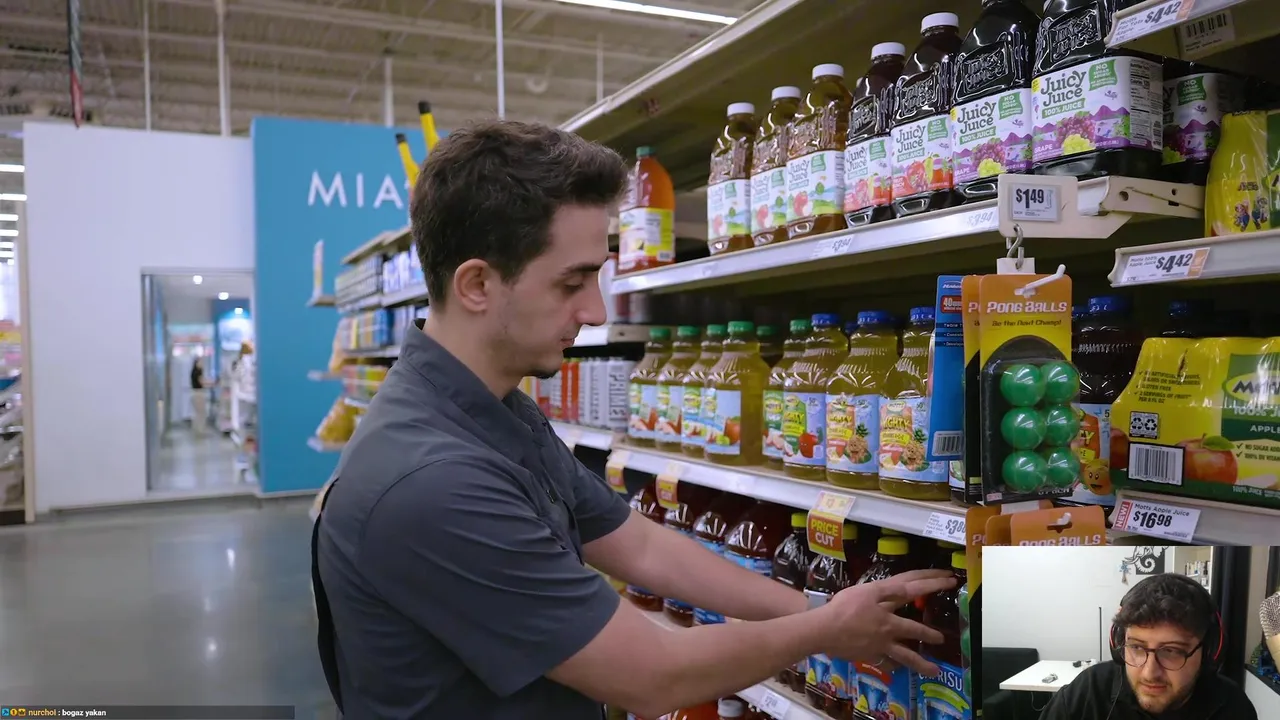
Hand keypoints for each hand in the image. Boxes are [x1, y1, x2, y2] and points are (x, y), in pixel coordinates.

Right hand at [817, 569, 955, 675]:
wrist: (824, 631)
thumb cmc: (843, 608)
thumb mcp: (866, 591)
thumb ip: (889, 590)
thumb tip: (910, 588)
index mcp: (888, 607)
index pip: (914, 591)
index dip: (933, 583)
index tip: (950, 580)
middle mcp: (889, 628)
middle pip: (913, 630)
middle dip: (929, 633)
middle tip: (942, 638)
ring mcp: (881, 644)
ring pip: (905, 655)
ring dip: (921, 663)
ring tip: (934, 671)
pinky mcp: (871, 655)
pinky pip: (886, 661)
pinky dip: (893, 665)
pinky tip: (898, 669)